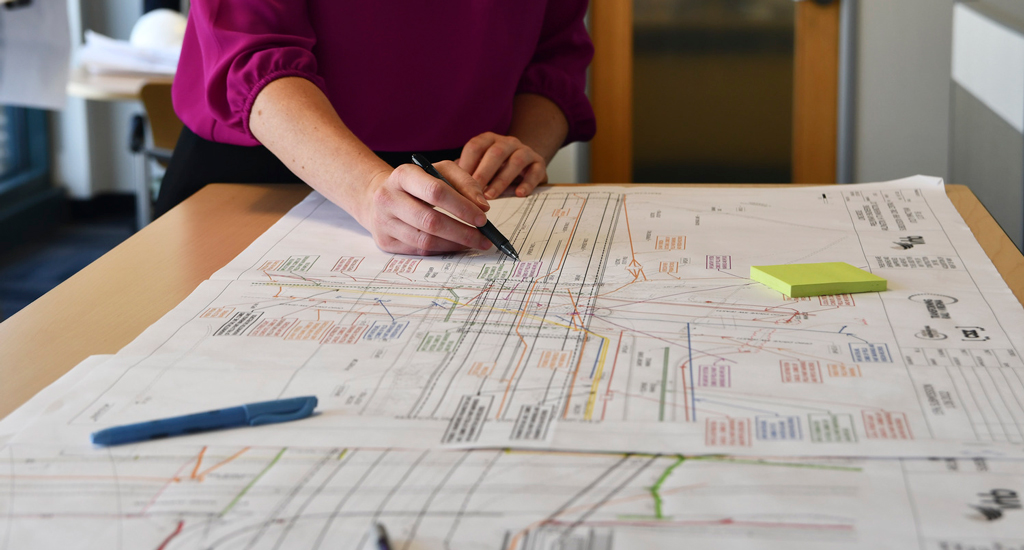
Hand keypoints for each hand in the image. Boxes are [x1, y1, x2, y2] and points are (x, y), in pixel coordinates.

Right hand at [356, 161, 492, 254]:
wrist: (380, 197)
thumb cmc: (417, 184)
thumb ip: (465, 183)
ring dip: (455, 244)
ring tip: (474, 243)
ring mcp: (383, 222)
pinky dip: (442, 250)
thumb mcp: (440, 172)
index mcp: (403, 175)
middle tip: (484, 238)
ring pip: (425, 241)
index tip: (482, 218)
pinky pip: (419, 251)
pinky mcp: (385, 241)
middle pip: (430, 221)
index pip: (435, 191)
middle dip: (462, 232)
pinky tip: (456, 245)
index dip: (462, 207)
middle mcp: (388, 198)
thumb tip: (482, 206)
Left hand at [459, 132, 546, 198]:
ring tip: (491, 196)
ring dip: (501, 180)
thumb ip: (465, 171)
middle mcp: (507, 142)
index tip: (460, 182)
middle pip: (495, 153)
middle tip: (474, 191)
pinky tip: (519, 194)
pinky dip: (527, 183)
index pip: (475, 146)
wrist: (525, 165)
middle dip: (483, 173)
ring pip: (515, 161)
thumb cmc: (496, 169)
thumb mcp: (479, 167)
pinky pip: (535, 171)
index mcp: (489, 140)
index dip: (467, 163)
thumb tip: (447, 182)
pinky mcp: (539, 163)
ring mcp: (524, 151)